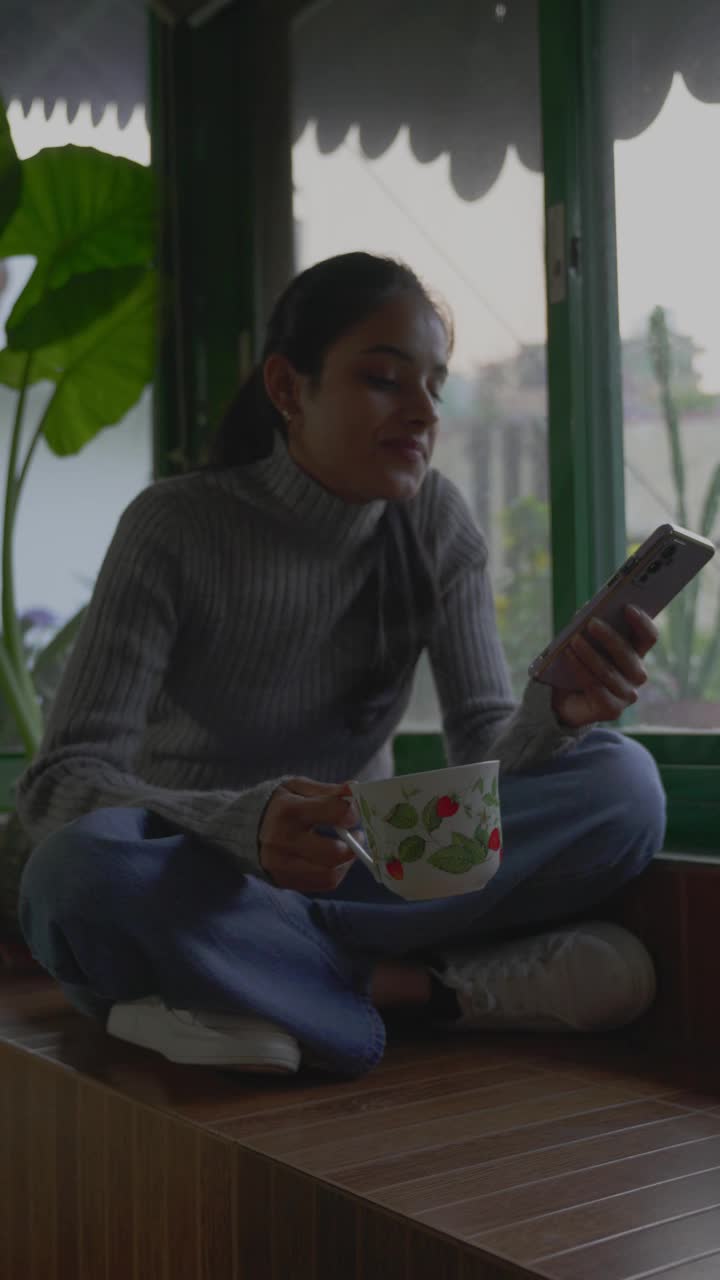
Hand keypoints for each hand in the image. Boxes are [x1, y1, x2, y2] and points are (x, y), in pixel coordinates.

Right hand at [259, 777, 359, 891]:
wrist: (240, 827)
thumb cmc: (277, 804)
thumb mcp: (297, 788)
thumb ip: (327, 791)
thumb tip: (354, 789)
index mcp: (288, 810)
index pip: (333, 812)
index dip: (351, 812)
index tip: (354, 813)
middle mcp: (282, 840)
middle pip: (333, 852)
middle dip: (354, 845)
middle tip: (358, 836)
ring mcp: (281, 864)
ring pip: (330, 874)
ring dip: (346, 863)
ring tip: (347, 849)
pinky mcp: (282, 881)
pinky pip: (321, 884)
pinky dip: (335, 872)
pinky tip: (333, 860)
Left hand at [551, 605, 658, 728]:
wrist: (564, 699)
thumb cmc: (579, 663)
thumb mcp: (586, 642)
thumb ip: (590, 627)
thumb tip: (587, 611)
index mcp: (637, 654)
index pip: (648, 637)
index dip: (642, 622)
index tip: (628, 607)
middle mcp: (637, 675)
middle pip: (628, 654)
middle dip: (609, 637)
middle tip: (592, 623)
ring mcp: (627, 695)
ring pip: (608, 671)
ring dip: (589, 653)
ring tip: (573, 640)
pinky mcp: (612, 710)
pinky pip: (596, 687)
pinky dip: (580, 668)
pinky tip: (569, 656)